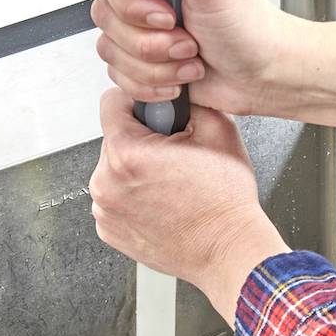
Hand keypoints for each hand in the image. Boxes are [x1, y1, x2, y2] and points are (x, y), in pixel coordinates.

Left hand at [90, 88, 289, 324]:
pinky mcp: (109, 231)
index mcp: (127, 154)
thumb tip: (175, 86)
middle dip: (141, 140)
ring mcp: (105, 211)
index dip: (138, 102)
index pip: (111, 101)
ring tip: (170, 184)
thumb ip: (187, 98)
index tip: (155, 115)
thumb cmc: (226, 202)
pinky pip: (115, 199)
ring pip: (113, 170)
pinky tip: (162, 203)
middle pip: (114, 138)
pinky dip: (133, 197)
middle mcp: (107, 184)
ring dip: (136, 170)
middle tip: (174, 157)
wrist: (229, 250)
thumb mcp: (217, 128)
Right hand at [92, 0, 335, 135]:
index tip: (163, 14)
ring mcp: (147, 33)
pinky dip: (154, 85)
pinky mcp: (148, 65)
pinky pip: (122, 78)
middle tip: (186, 39)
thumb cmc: (251, 29)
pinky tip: (182, 79)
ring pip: (112, 51)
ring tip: (191, 59)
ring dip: (157, 66)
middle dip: (149, 41)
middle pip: (107, 15)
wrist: (266, 76)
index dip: (128, 0)